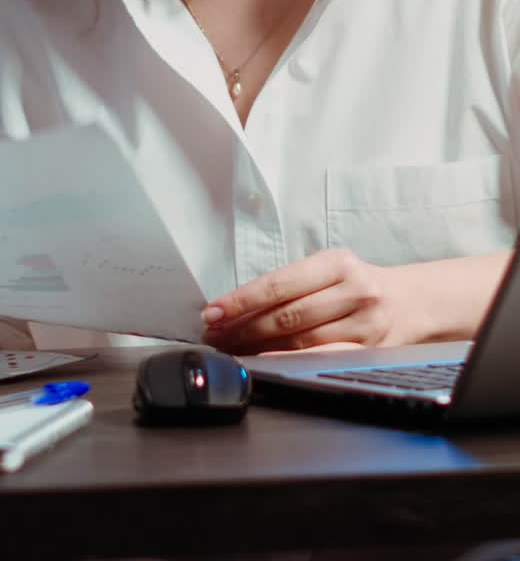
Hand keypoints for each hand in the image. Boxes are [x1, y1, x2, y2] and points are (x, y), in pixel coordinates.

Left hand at [202, 248, 404, 353]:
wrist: (413, 303)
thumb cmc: (359, 284)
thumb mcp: (331, 269)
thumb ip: (293, 284)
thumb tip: (239, 306)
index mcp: (338, 263)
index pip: (279, 284)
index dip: (242, 300)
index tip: (213, 312)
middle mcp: (354, 291)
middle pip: (287, 315)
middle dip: (243, 327)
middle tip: (214, 335)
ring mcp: (365, 325)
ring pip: (301, 341)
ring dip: (259, 347)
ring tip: (232, 348)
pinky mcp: (370, 353)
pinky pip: (322, 360)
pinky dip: (290, 362)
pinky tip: (266, 363)